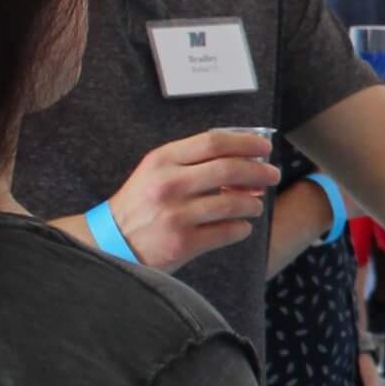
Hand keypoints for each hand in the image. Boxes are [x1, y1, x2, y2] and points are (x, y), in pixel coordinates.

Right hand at [105, 131, 279, 271]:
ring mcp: (176, 215)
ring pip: (234, 202)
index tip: (265, 146)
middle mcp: (169, 184)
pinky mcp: (183, 243)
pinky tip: (240, 225)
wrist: (111, 243)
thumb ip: (194, 161)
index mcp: (162, 160)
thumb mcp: (157, 172)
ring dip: (253, 203)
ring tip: (254, 205)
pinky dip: (242, 227)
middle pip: (230, 169)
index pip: (214, 142)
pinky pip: (229, 231)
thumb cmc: (141, 204)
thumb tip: (246, 158)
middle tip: (273, 175)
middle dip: (260, 171)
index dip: (246, 142)